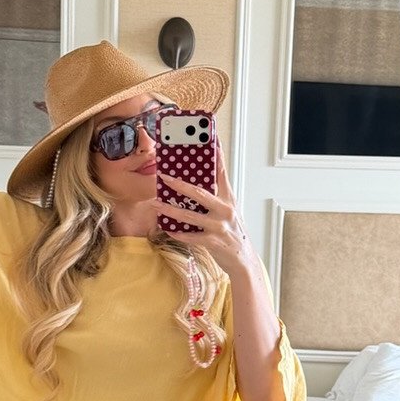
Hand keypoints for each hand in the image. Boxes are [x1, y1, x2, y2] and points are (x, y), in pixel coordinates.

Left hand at [157, 144, 254, 268]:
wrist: (243, 259)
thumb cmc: (233, 233)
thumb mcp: (229, 212)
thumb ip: (216, 199)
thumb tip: (196, 187)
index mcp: (228, 199)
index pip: (221, 174)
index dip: (216, 157)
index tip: (209, 141)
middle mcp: (225, 210)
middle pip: (200, 193)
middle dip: (180, 184)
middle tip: (164, 177)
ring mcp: (219, 226)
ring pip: (190, 215)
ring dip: (170, 210)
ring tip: (156, 204)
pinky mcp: (213, 241)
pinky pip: (191, 236)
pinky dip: (178, 232)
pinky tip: (168, 228)